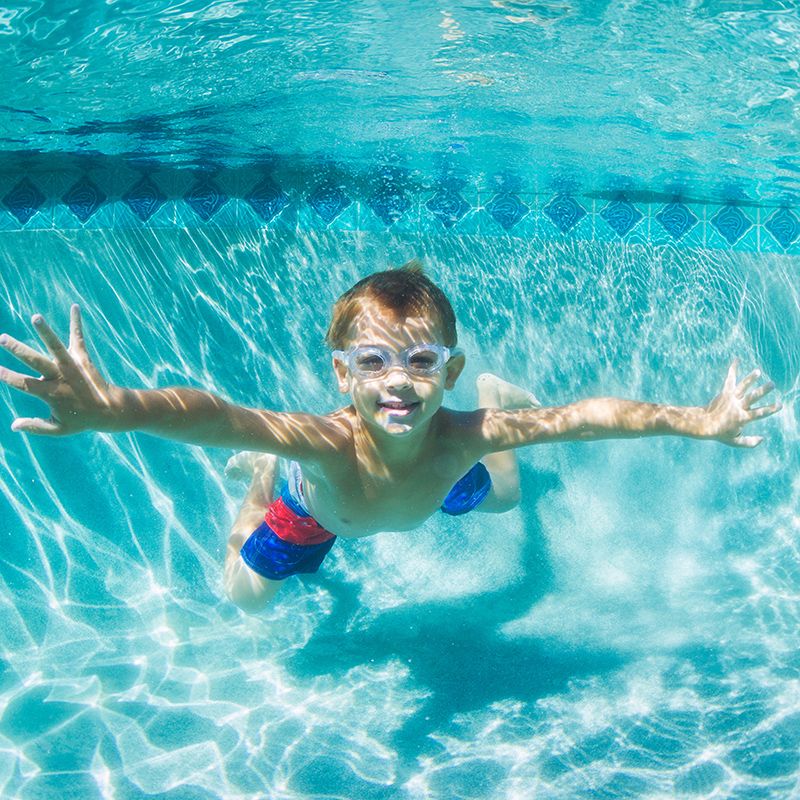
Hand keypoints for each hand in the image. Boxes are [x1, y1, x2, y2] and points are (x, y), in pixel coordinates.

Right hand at [0, 305, 121, 435]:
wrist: (111, 410)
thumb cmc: (81, 420)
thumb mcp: (58, 429)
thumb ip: (35, 426)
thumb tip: (13, 425)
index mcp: (51, 394)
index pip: (24, 383)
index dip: (7, 376)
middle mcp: (61, 377)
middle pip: (36, 362)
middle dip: (19, 350)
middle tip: (2, 338)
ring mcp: (72, 366)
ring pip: (57, 347)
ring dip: (46, 332)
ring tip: (35, 317)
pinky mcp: (83, 358)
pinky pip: (78, 338)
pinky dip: (76, 322)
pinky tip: (75, 306)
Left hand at [704, 359, 781, 446]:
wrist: (702, 423)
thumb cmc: (719, 433)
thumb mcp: (734, 441)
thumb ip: (749, 442)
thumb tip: (762, 439)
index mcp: (742, 418)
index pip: (759, 413)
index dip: (770, 409)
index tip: (779, 404)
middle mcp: (737, 406)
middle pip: (752, 397)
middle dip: (763, 391)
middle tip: (772, 384)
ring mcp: (730, 398)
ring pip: (742, 387)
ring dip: (750, 379)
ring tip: (758, 371)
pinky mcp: (724, 392)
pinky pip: (730, 379)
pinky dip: (733, 369)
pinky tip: (736, 359)